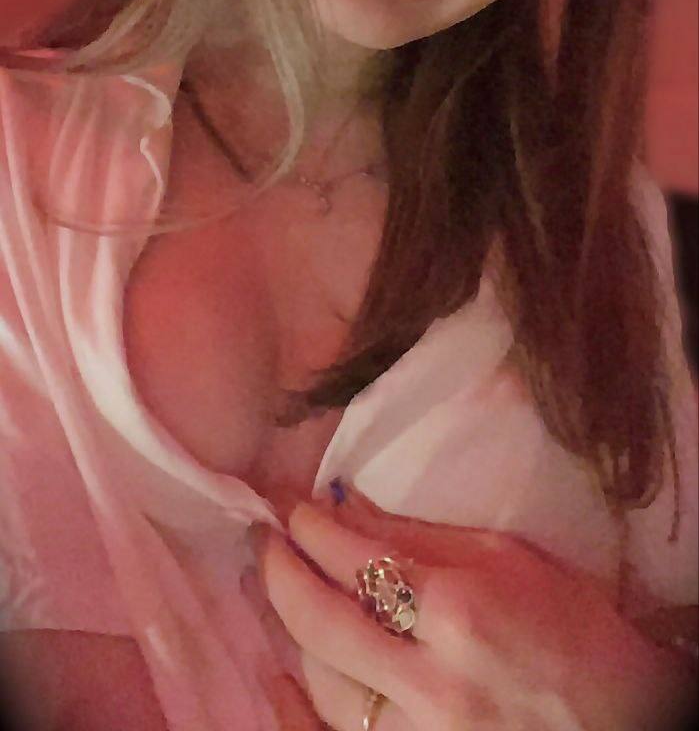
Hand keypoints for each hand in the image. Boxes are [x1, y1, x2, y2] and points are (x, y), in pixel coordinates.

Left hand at [252, 484, 689, 730]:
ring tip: (284, 590)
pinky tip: (284, 669)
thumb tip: (345, 505)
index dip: (313, 529)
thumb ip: (420, 534)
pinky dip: (302, 699)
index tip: (295, 509)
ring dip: (292, 628)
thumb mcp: (507, 558)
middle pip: (321, 621)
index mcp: (460, 608)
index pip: (356, 559)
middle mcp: (432, 676)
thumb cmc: (573, 628)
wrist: (622, 719)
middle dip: (281, 571)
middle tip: (267, 540)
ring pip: (323, 680)